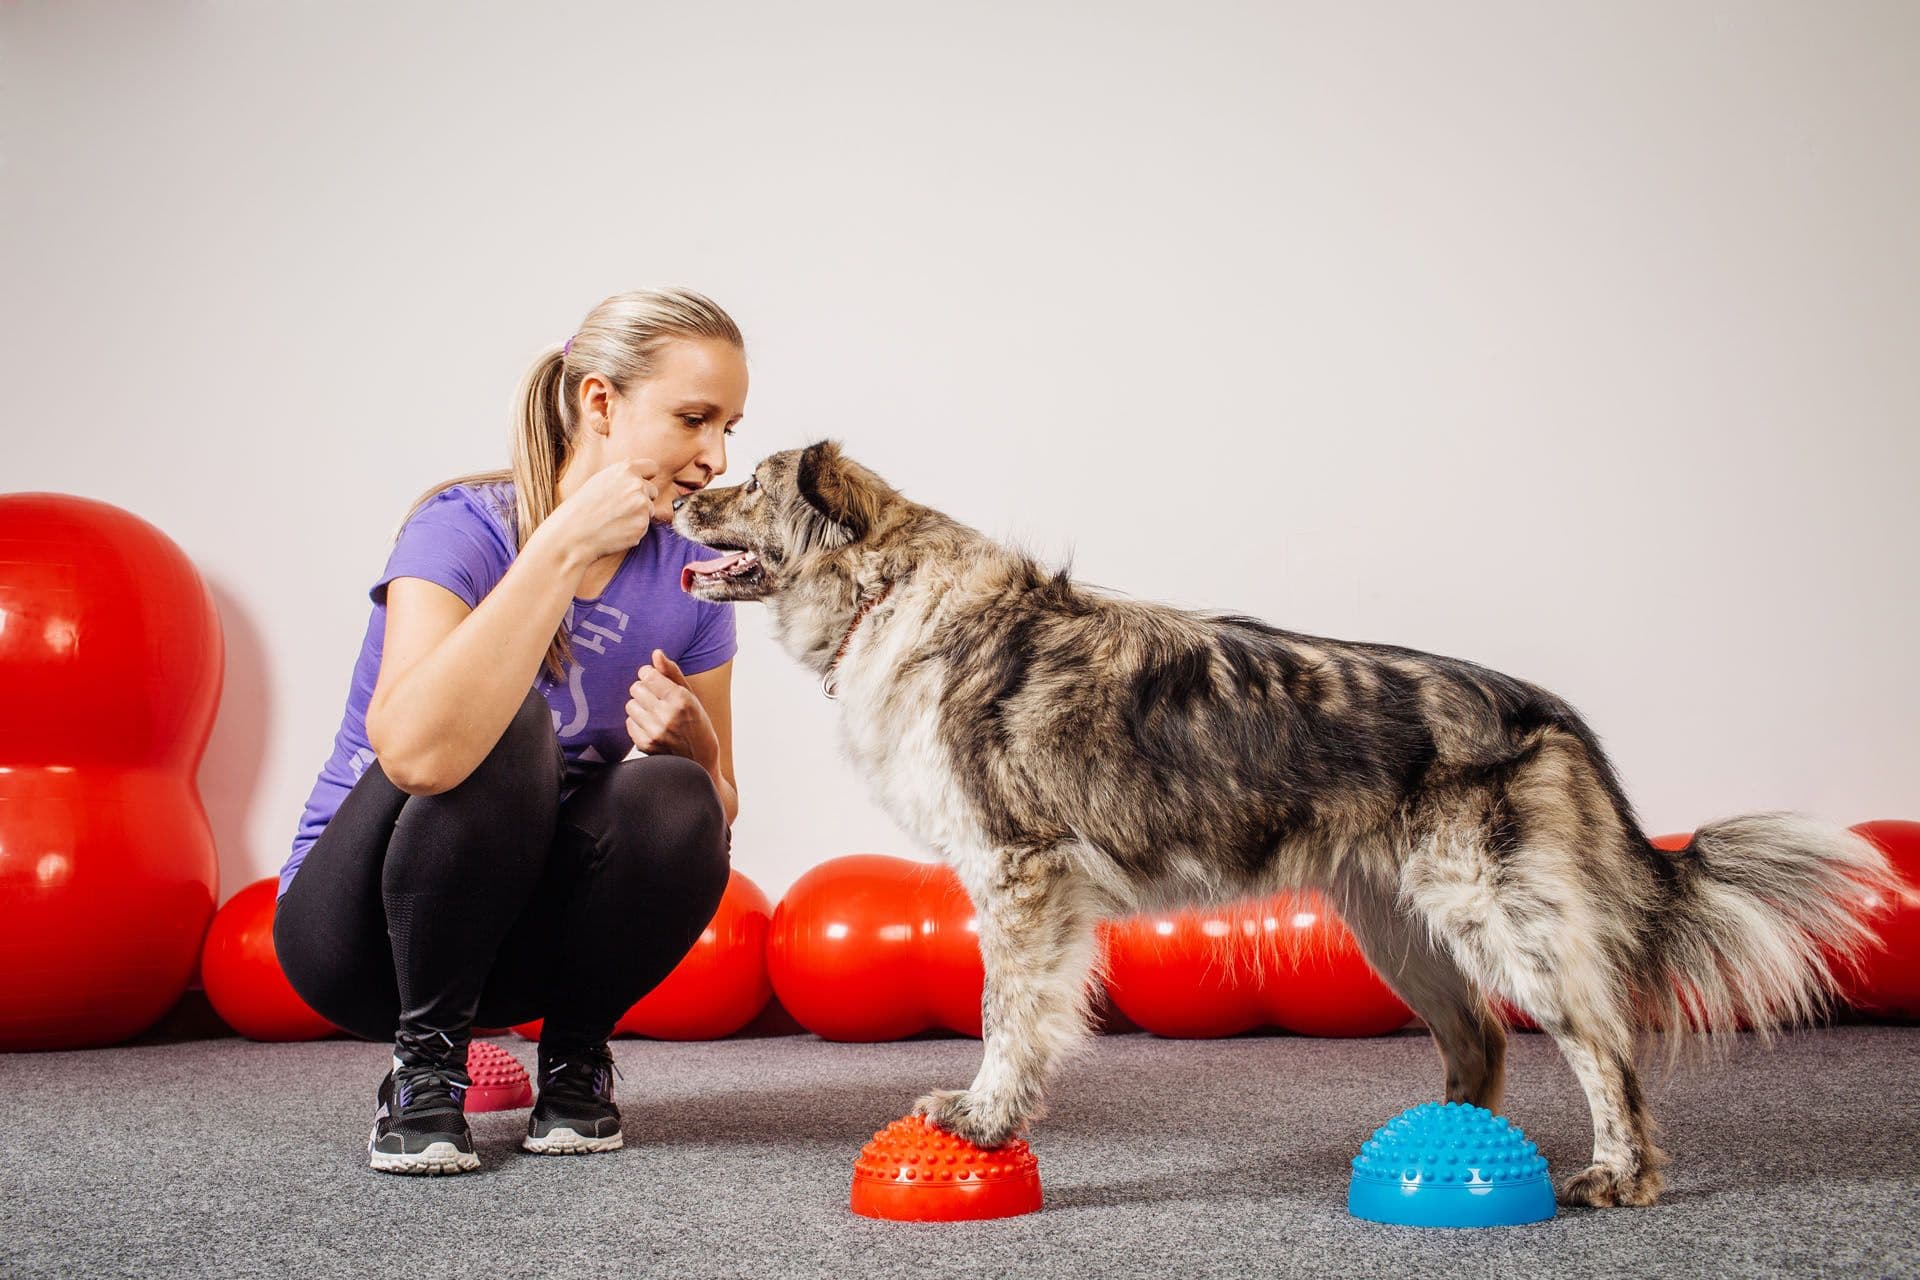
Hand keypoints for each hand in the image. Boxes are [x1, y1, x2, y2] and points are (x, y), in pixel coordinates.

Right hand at [548, 458, 660, 563]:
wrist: (573, 532)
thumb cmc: (582, 507)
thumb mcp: (600, 481)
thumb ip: (622, 476)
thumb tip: (639, 472)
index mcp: (625, 470)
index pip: (652, 467)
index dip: (647, 477)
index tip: (643, 483)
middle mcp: (637, 485)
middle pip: (653, 491)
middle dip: (642, 499)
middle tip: (619, 508)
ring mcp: (642, 506)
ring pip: (650, 511)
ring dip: (638, 516)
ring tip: (613, 520)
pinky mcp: (643, 525)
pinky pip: (643, 528)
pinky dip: (633, 531)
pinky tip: (615, 531)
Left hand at [625, 649, 717, 767]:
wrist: (701, 762)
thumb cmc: (698, 726)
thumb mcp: (691, 696)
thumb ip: (672, 673)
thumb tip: (656, 653)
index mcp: (680, 699)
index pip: (647, 675)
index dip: (649, 675)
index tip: (656, 680)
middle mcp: (667, 715)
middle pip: (636, 688)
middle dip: (644, 690)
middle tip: (656, 699)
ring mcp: (654, 731)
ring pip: (630, 705)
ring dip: (640, 707)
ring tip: (655, 714)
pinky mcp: (645, 744)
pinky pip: (629, 723)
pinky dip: (638, 723)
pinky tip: (652, 727)